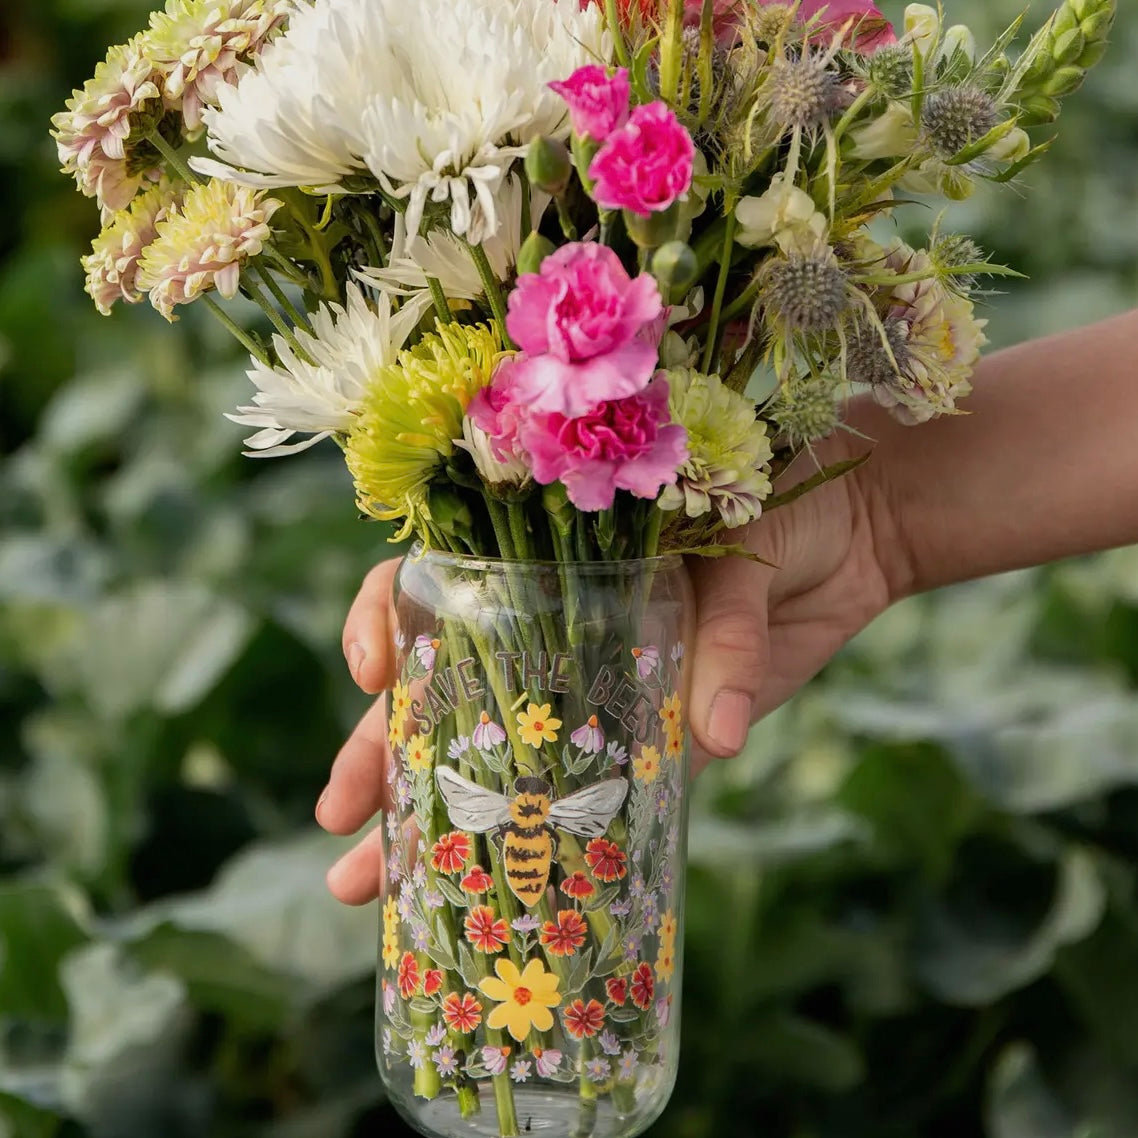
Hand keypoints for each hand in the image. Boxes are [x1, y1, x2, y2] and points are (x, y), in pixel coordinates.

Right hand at [316, 417, 901, 904]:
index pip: (433, 585)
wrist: (863, 527)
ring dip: (434, 818)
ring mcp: (598, 688)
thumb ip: (725, 634)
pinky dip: (550, 844)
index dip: (383, 622)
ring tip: (372, 886)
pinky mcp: (656, 736)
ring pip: (498, 755)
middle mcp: (553, 625)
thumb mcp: (736, 543)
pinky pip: (596, 795)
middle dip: (381, 754)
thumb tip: (715, 738)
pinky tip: (497, 891)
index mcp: (546, 554)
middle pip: (442, 691)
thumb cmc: (783, 496)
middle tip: (341, 825)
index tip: (372, 671)